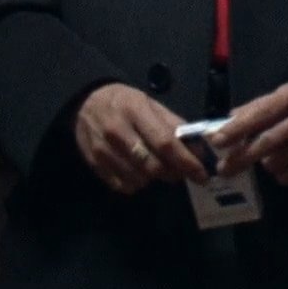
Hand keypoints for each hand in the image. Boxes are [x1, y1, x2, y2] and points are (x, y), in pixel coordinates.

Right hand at [73, 83, 205, 194]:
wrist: (85, 102)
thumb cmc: (125, 102)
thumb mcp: (150, 103)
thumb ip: (173, 125)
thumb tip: (198, 149)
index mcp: (136, 111)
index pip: (165, 143)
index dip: (186, 162)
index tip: (202, 174)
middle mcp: (118, 131)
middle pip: (153, 166)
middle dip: (173, 173)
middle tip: (181, 172)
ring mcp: (104, 150)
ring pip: (139, 179)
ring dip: (155, 179)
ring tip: (157, 167)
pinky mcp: (95, 164)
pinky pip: (123, 185)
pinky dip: (136, 183)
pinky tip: (138, 171)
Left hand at [207, 81, 287, 184]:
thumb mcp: (279, 96)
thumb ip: (253, 109)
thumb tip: (225, 123)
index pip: (261, 113)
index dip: (238, 128)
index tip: (217, 140)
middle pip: (269, 141)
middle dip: (242, 156)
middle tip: (223, 168)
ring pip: (278, 161)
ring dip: (264, 163)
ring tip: (263, 157)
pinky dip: (280, 174)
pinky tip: (280, 166)